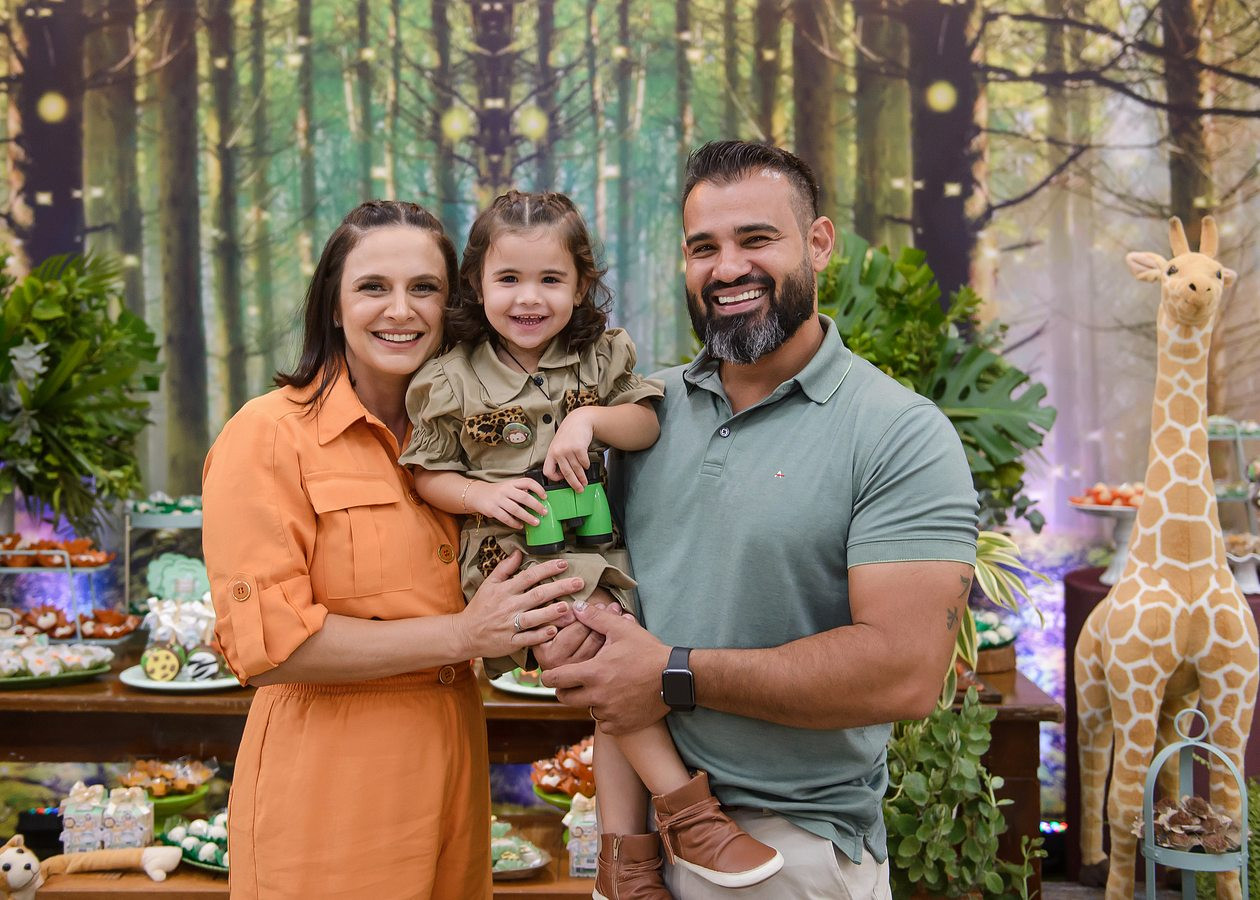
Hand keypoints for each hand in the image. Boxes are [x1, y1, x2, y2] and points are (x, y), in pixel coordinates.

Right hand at [458, 551, 582, 659]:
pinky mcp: (511, 642)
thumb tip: (519, 552)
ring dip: (552, 612)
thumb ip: (504, 568)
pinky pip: (528, 638)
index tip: (564, 564)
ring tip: (568, 607)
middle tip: (579, 583)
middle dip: (559, 588)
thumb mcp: (489, 584)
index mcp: (505, 590)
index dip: (547, 569)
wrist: (465, 633)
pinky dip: (541, 635)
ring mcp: (510, 625)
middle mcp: (509, 606)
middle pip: (537, 595)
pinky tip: (554, 631)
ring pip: (534, 617)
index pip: (529, 576)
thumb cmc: (479, 607)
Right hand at [468, 478, 546, 527]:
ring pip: (516, 509)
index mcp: (511, 483)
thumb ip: (520, 491)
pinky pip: (506, 518)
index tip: (545, 496)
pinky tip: (521, 526)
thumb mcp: (508, 487)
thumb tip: (537, 500)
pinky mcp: (492, 509)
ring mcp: (498, 500)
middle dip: (536, 505)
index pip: (527, 482)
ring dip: (527, 517)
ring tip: (536, 522)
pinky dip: (514, 523)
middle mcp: (505, 490)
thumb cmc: (497, 492)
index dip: (538, 488)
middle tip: (544, 512)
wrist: (477, 494)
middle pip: (524, 497)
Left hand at [541, 600, 668, 734]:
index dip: (550, 676)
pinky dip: (605, 715)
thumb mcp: (622, 630)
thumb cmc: (647, 651)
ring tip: (601, 688)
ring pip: (586, 710)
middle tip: (574, 681)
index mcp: (593, 673)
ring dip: (588, 701)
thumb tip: (576, 607)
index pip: (556, 679)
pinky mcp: (621, 725)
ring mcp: (609, 713)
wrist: (675, 678)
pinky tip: (615, 702)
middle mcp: (597, 696)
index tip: (552, 674)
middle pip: (565, 698)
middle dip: (565, 690)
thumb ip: (596, 619)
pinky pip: (603, 723)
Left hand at [544, 409, 594, 490]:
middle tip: (579, 489)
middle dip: (574, 483)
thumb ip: (559, 458)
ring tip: (585, 481)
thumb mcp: (558, 444)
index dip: (555, 478)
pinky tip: (586, 465)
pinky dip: (586, 466)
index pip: (548, 471)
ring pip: (576, 469)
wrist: (579, 421)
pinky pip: (584, 463)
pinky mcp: (579, 448)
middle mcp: (558, 452)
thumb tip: (564, 474)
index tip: (561, 479)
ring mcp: (568, 450)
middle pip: (566, 473)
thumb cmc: (569, 433)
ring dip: (582, 477)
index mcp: (551, 453)